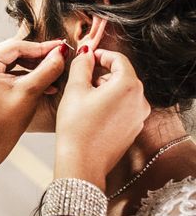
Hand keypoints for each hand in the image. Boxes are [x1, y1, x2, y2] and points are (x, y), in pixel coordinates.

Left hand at [0, 38, 66, 156]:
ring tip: (54, 69)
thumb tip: (61, 52)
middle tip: (60, 55)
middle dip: (38, 55)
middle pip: (14, 51)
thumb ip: (47, 69)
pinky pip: (8, 67)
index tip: (62, 46)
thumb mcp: (29, 93)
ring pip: (13, 58)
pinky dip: (25, 72)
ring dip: (33, 64)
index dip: (41, 47)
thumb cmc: (6, 122)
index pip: (16, 47)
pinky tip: (44, 80)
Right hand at [54, 47, 150, 189]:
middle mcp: (140, 100)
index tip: (87, 57)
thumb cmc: (77, 126)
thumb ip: (82, 65)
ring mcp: (139, 117)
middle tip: (81, 77)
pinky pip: (123, 108)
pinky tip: (91, 112)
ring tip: (83, 97)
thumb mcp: (75, 89)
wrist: (82, 162)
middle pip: (122, 75)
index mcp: (128, 86)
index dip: (101, 54)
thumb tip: (85, 53)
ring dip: (105, 89)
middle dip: (102, 72)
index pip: (119, 59)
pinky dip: (109, 104)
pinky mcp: (133, 129)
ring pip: (122, 92)